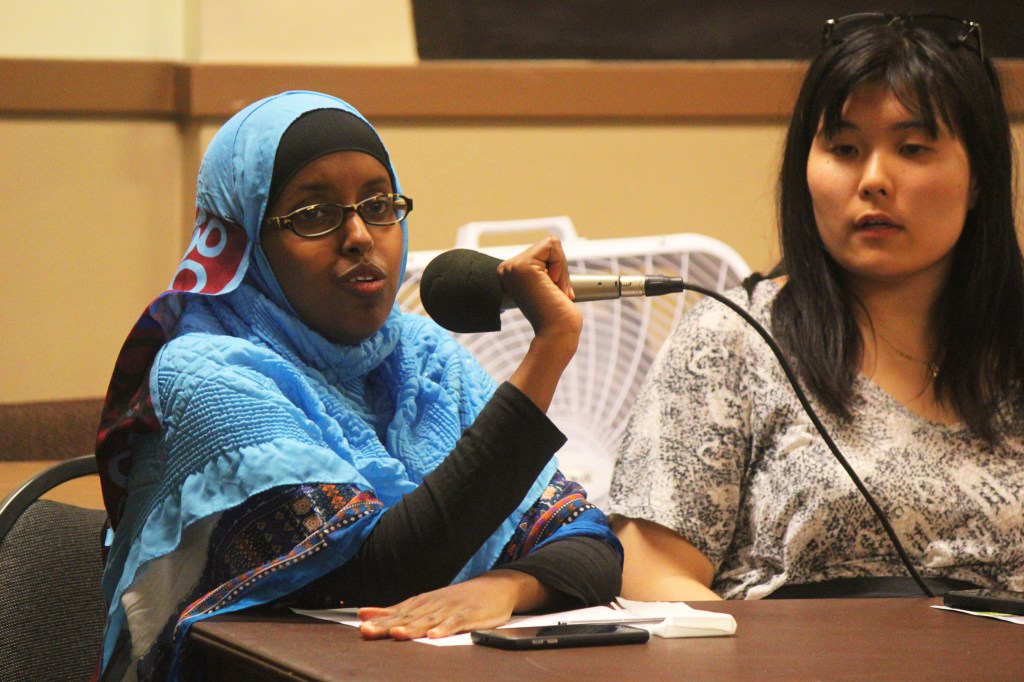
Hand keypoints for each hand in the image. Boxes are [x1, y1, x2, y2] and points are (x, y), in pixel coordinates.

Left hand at [357, 569, 549, 639]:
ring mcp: (450, 610)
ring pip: (428, 620)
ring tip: (397, 634)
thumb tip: (364, 614)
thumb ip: (395, 612)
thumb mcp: (424, 604)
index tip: (362, 628)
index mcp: (421, 604)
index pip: (396, 614)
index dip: (379, 622)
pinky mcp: (469, 616)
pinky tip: (435, 636)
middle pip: (407, 617)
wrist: (494, 588)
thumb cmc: (456, 600)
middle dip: (388, 625)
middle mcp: (433, 605)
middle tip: (369, 632)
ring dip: (412, 627)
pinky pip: (456, 623)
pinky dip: (445, 629)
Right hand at [497, 236, 582, 344]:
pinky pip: (552, 245)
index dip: (555, 270)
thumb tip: (552, 245)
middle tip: (556, 292)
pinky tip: (553, 284)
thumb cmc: (558, 315)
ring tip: (554, 290)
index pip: (541, 252)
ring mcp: (512, 267)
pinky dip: (560, 264)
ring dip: (561, 268)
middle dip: (560, 268)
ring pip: (550, 245)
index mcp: (510, 274)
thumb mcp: (548, 283)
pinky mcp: (523, 266)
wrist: (558, 332)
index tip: (553, 292)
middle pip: (546, 247)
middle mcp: (507, 269)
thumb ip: (544, 266)